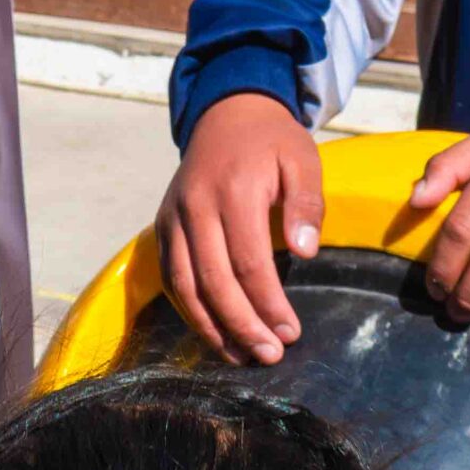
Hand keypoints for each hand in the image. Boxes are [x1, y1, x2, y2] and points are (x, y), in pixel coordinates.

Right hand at [155, 92, 322, 364]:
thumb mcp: (302, 160)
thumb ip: (306, 204)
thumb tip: (305, 251)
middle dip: (241, 325)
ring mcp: (173, 216)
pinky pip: (171, 275)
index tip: (290, 333)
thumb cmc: (272, 141)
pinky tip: (213, 332)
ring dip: (211, 327)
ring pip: (184, 284)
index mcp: (233, 190)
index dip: (268, 303)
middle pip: (213, 280)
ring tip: (240, 357)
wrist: (226, 112)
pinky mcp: (163, 225)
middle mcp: (195, 206)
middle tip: (269, 356)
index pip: (249, 262)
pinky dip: (188, 309)